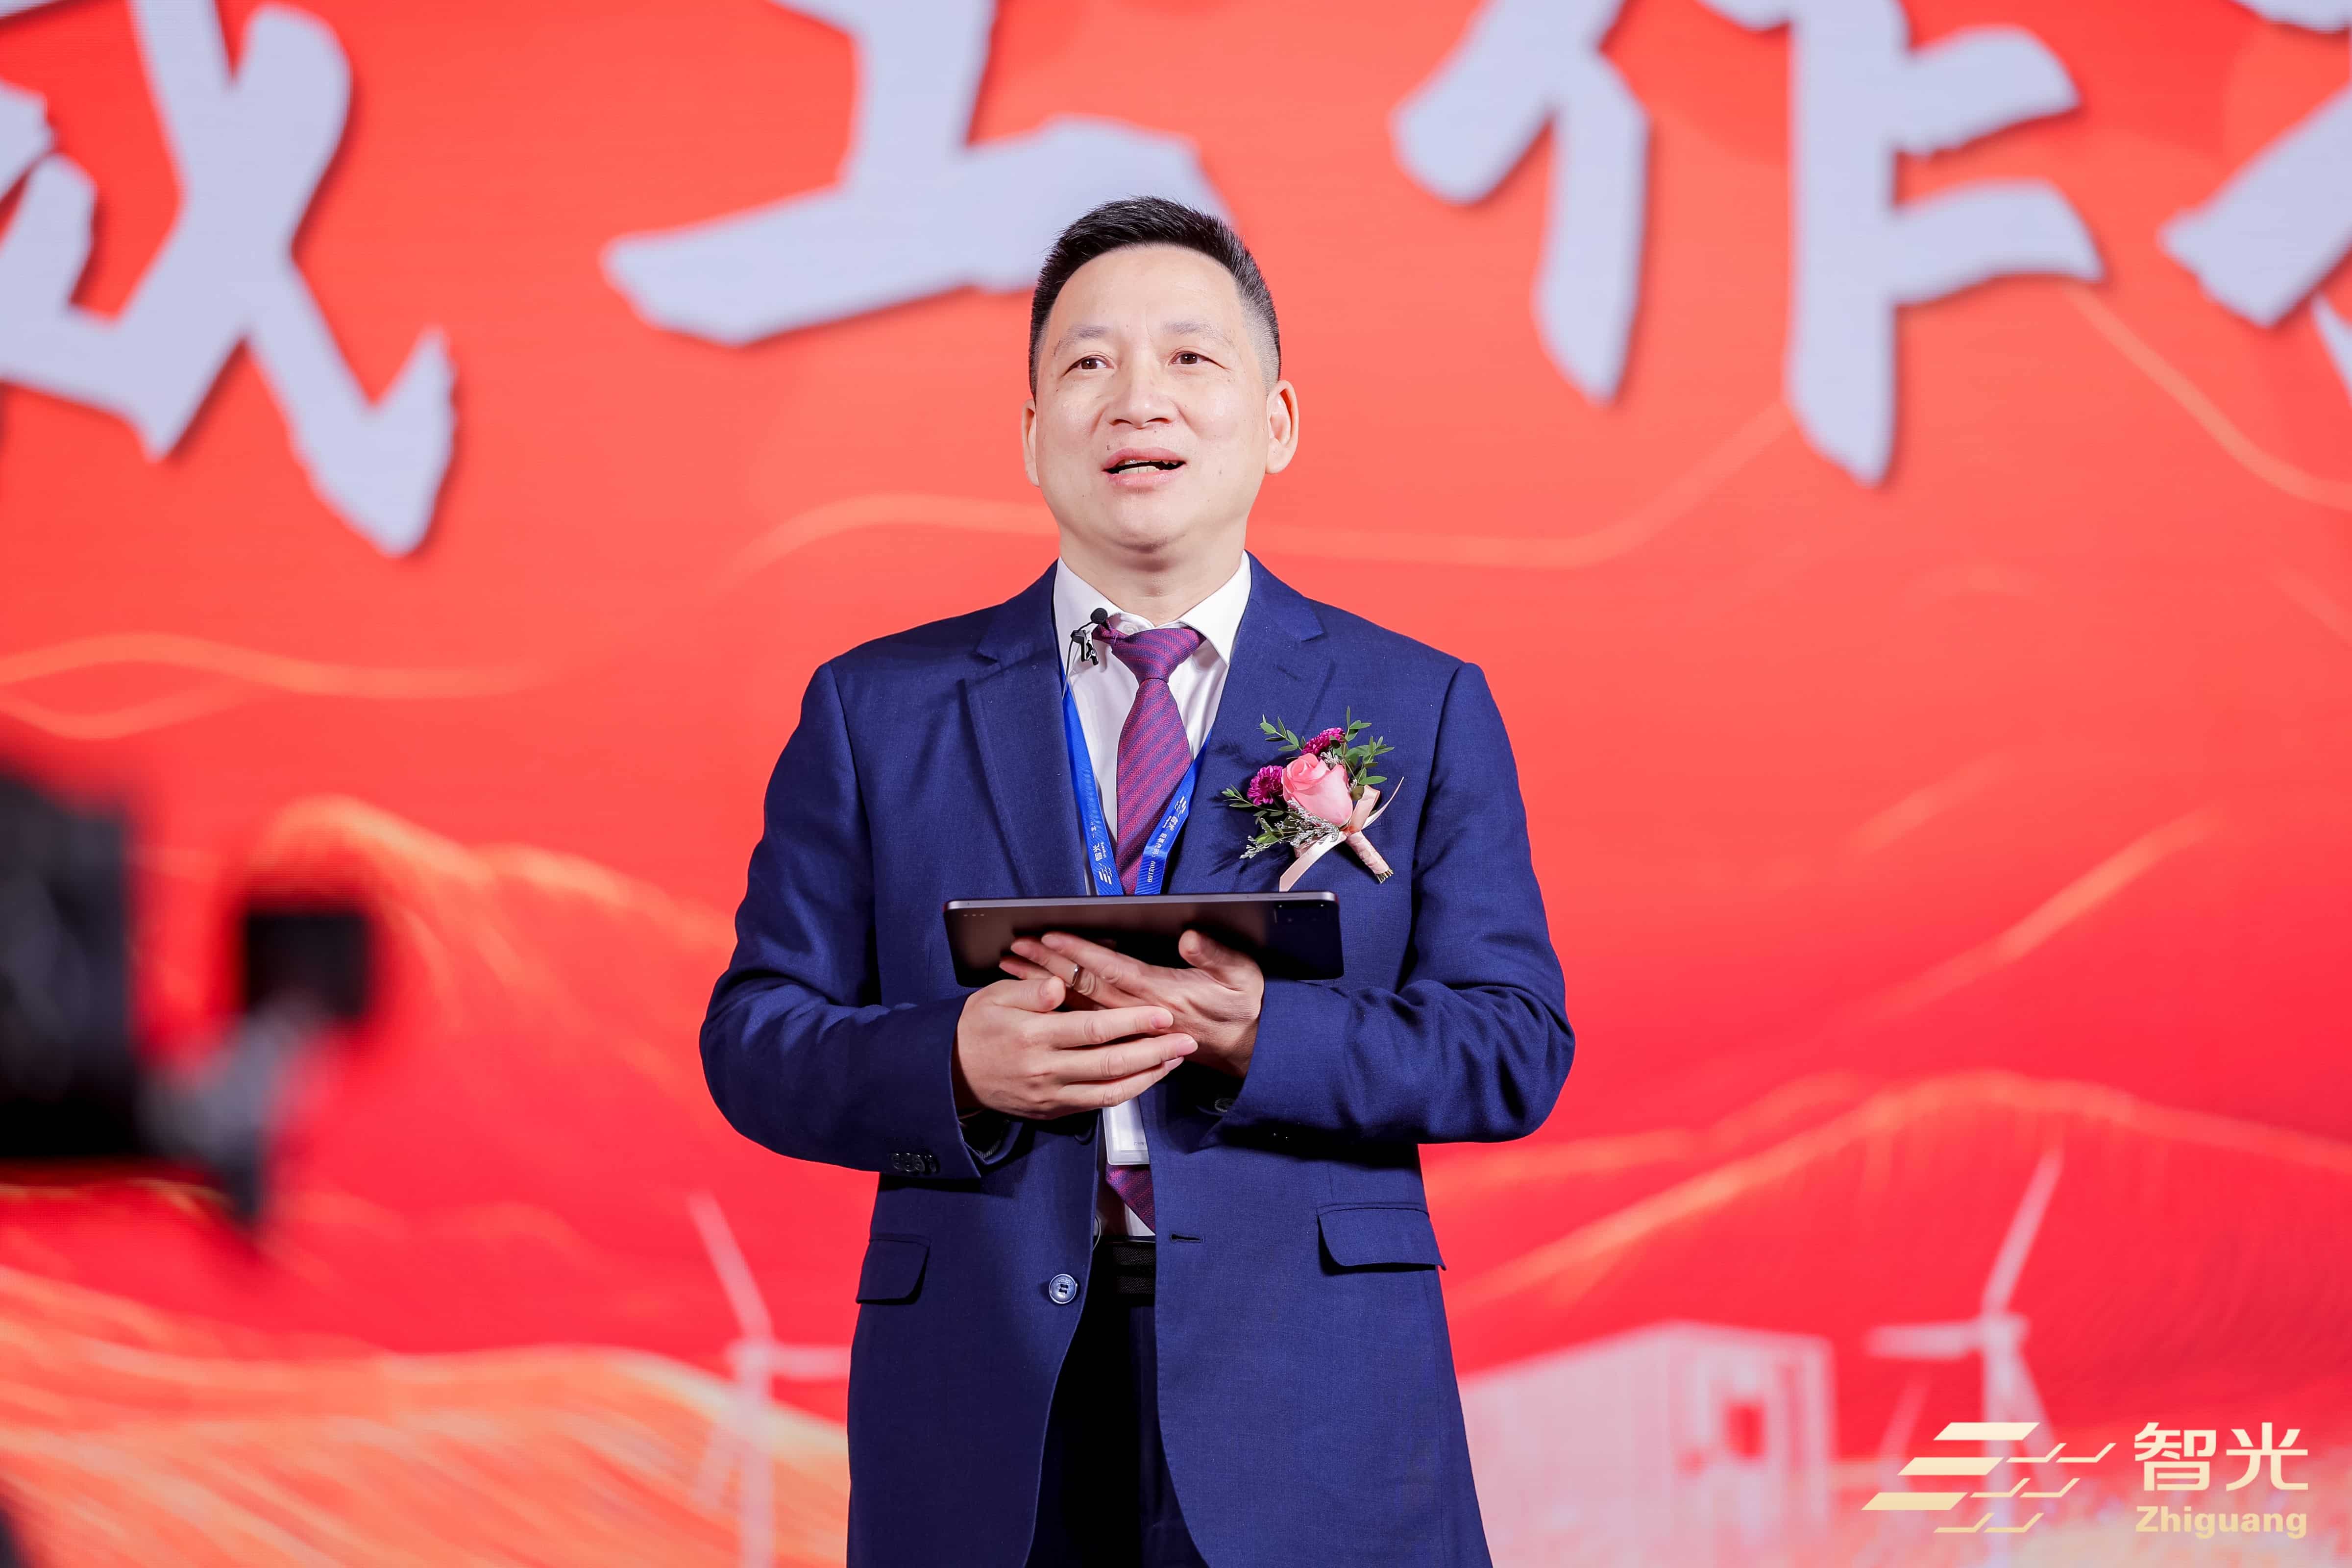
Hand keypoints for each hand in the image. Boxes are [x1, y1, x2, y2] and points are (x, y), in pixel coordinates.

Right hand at [953, 974, 1194, 1118]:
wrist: (949, 1073)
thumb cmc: (976, 1027)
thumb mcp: (995, 998)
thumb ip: (1031, 992)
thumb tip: (1060, 986)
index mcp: (1033, 1036)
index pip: (1094, 1029)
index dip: (1132, 1022)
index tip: (1162, 1014)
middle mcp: (1046, 1071)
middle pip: (1111, 1064)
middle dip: (1154, 1052)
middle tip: (1186, 1040)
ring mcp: (1050, 1096)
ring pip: (1110, 1091)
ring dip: (1148, 1076)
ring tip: (1175, 1060)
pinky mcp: (1052, 1111)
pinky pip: (1097, 1105)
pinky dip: (1126, 1092)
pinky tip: (1145, 1077)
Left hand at [1002, 929, 1262, 1078]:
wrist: (1248, 1045)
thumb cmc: (1241, 1006)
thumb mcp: (1240, 974)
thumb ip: (1215, 955)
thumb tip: (1191, 937)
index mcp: (1163, 993)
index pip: (1112, 970)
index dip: (1080, 952)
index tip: (1051, 935)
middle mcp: (1141, 1012)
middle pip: (1085, 987)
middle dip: (1048, 966)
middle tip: (1016, 947)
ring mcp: (1132, 1027)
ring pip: (1078, 1005)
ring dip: (1044, 985)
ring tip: (1013, 966)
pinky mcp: (1129, 1036)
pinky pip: (1086, 1023)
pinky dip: (1059, 1006)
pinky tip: (1037, 995)